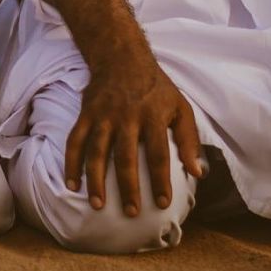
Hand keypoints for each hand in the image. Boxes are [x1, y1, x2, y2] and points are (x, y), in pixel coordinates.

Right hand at [47, 0, 204, 216]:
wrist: (121, 57)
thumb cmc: (156, 87)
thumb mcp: (182, 107)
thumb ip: (189, 140)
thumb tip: (198, 173)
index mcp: (153, 116)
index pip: (158, 154)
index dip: (160, 180)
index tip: (162, 204)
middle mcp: (126, 117)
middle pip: (126, 157)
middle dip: (128, 188)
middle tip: (131, 213)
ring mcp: (102, 116)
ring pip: (97, 152)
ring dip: (96, 180)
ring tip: (98, 205)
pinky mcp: (85, 114)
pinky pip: (75, 141)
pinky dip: (71, 163)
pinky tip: (72, 184)